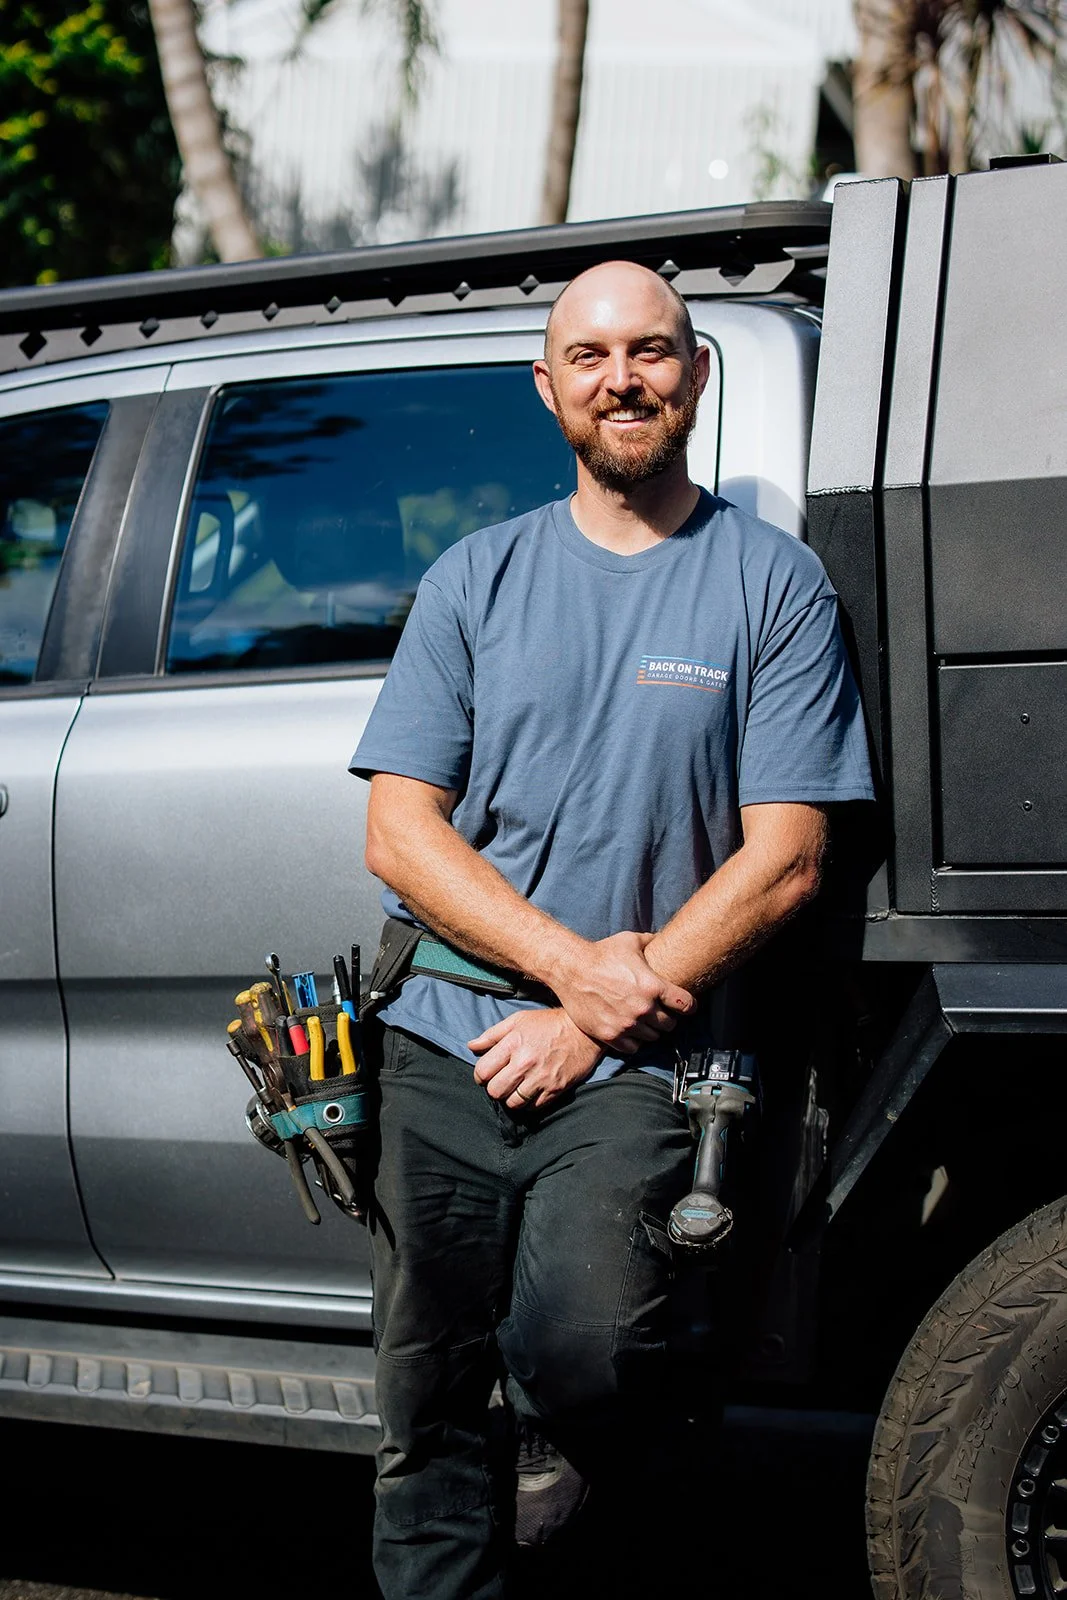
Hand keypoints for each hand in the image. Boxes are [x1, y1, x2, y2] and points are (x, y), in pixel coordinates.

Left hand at [469, 1008, 602, 1109]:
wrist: (583, 1032)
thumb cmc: (548, 1024)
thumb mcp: (518, 1020)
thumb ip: (492, 1035)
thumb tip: (471, 1046)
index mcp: (513, 1044)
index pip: (483, 1071)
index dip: (480, 1076)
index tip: (486, 1075)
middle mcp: (525, 1063)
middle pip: (495, 1091)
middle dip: (494, 1088)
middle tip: (501, 1082)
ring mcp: (541, 1078)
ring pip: (512, 1103)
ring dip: (510, 1098)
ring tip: (515, 1088)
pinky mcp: (555, 1090)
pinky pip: (532, 1108)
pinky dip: (528, 1104)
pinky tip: (530, 1092)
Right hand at [550, 932, 694, 1052]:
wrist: (571, 969)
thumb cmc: (601, 953)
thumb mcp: (630, 941)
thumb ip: (651, 941)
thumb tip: (663, 938)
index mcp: (653, 985)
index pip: (686, 1005)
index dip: (689, 1006)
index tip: (686, 1007)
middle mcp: (643, 1008)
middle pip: (670, 1024)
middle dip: (668, 1019)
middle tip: (661, 1013)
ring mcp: (626, 1023)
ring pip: (653, 1038)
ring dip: (651, 1031)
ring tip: (645, 1022)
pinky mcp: (610, 1034)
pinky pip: (633, 1048)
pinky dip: (634, 1042)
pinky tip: (630, 1032)